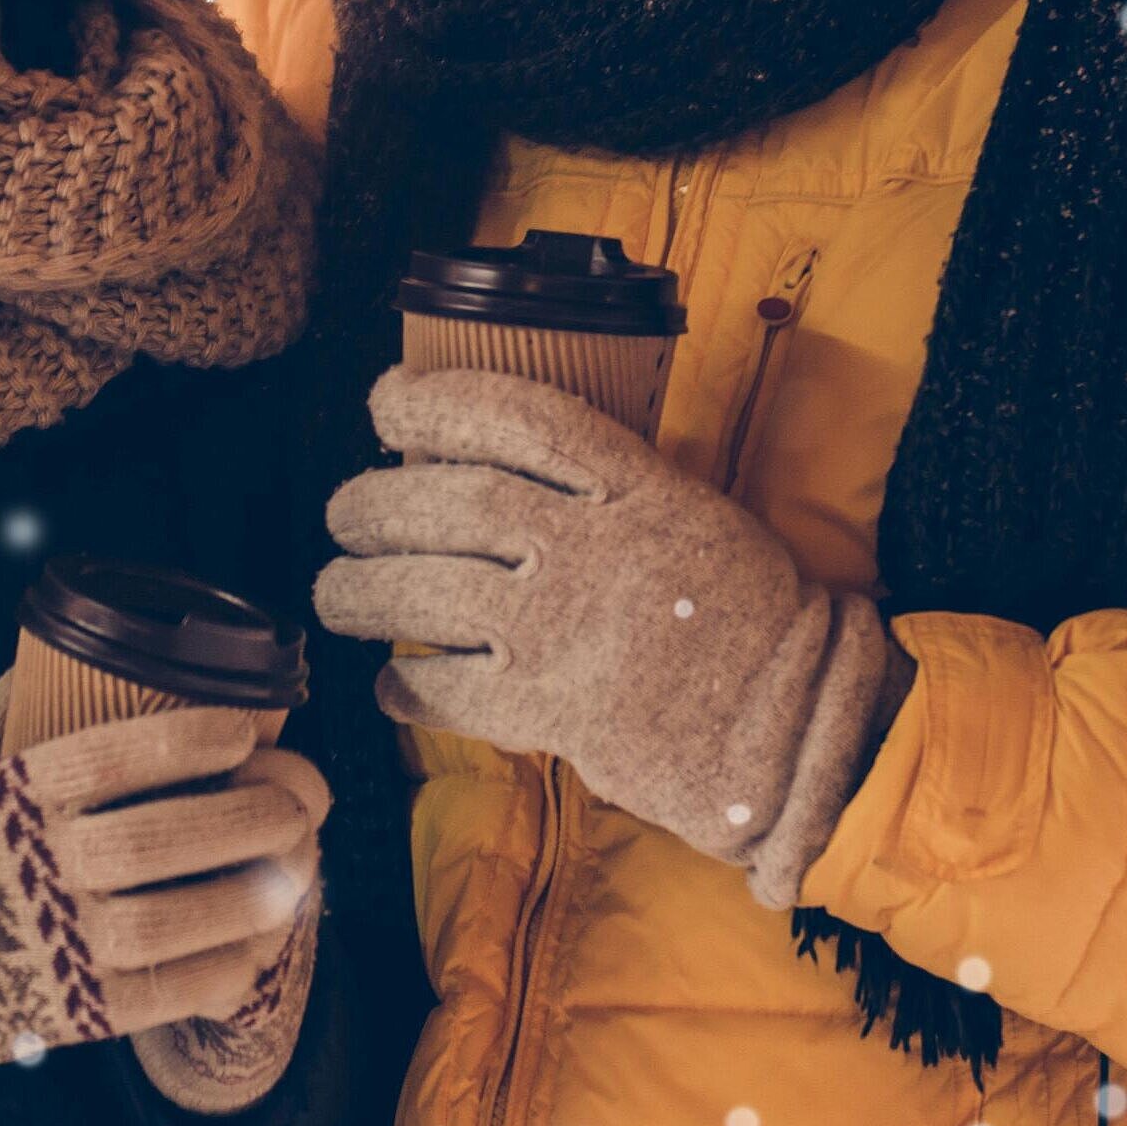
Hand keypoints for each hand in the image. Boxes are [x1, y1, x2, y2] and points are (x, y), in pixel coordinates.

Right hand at [0, 692, 325, 1121]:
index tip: (250, 727)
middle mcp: (30, 869)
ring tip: (302, 868)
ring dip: (252, 893)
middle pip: (164, 837)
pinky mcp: (57, 1018)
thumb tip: (38, 655)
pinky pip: (158, 998)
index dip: (192, 738)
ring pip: (174, 920)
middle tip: (306, 797)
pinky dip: (219, 973)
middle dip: (252, 814)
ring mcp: (45, 948)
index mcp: (2, 797)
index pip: (113, 755)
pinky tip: (257, 950)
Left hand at [313, 366, 907, 907]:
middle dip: (377, 501)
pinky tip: (391, 681)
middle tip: (342, 511)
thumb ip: (602, 485)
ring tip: (336, 591)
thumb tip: (483, 462)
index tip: (385, 400)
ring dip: (364, 589)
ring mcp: (571, 630)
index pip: (518, 417)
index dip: (437, 400)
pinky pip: (452, 691)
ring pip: (432, 590)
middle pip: (455, 502)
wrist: (791, 726)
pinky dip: (408, 683)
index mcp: (636, 486)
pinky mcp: (556, 712)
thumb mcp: (688, 511)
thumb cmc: (741, 613)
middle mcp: (596, 547)